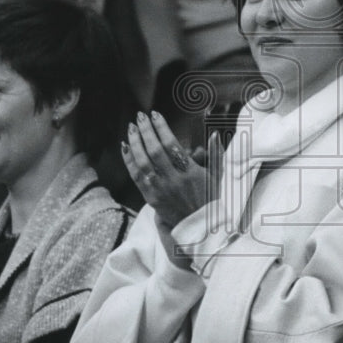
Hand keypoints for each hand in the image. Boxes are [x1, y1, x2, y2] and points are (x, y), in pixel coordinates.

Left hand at [121, 111, 223, 228]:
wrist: (199, 227)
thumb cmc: (209, 198)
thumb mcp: (216, 175)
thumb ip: (215, 153)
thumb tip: (215, 133)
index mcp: (190, 172)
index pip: (171, 145)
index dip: (161, 128)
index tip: (155, 114)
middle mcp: (173, 180)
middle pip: (154, 151)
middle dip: (146, 131)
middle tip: (140, 116)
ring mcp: (160, 190)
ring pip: (143, 163)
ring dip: (135, 143)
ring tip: (131, 128)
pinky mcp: (151, 198)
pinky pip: (136, 177)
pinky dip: (129, 161)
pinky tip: (125, 147)